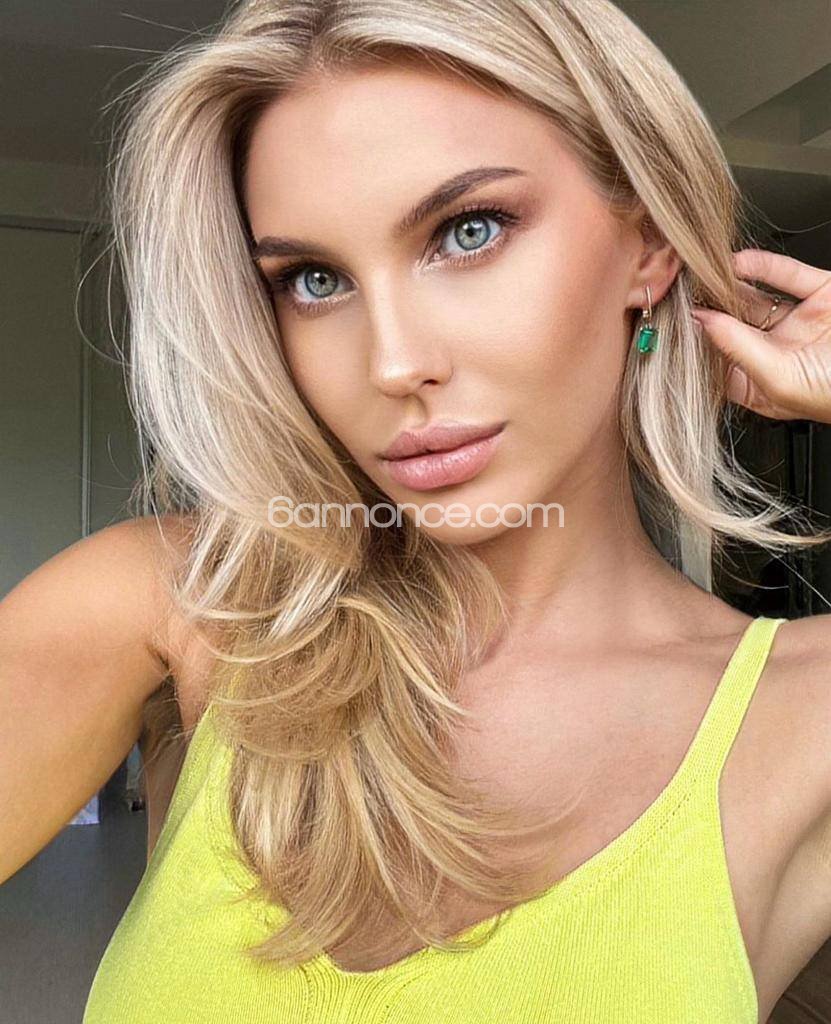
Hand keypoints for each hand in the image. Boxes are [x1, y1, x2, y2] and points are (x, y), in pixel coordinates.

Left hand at [691, 249, 830, 424]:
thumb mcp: (778, 378)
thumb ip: (737, 348)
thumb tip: (702, 322)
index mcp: (761, 385)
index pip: (716, 361)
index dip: (695, 343)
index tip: (669, 324)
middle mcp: (777, 353)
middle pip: (730, 326)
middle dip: (706, 308)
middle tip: (678, 291)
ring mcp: (799, 322)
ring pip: (754, 298)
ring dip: (729, 285)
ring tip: (699, 272)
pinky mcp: (822, 294)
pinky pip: (786, 275)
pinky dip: (762, 265)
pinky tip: (737, 261)